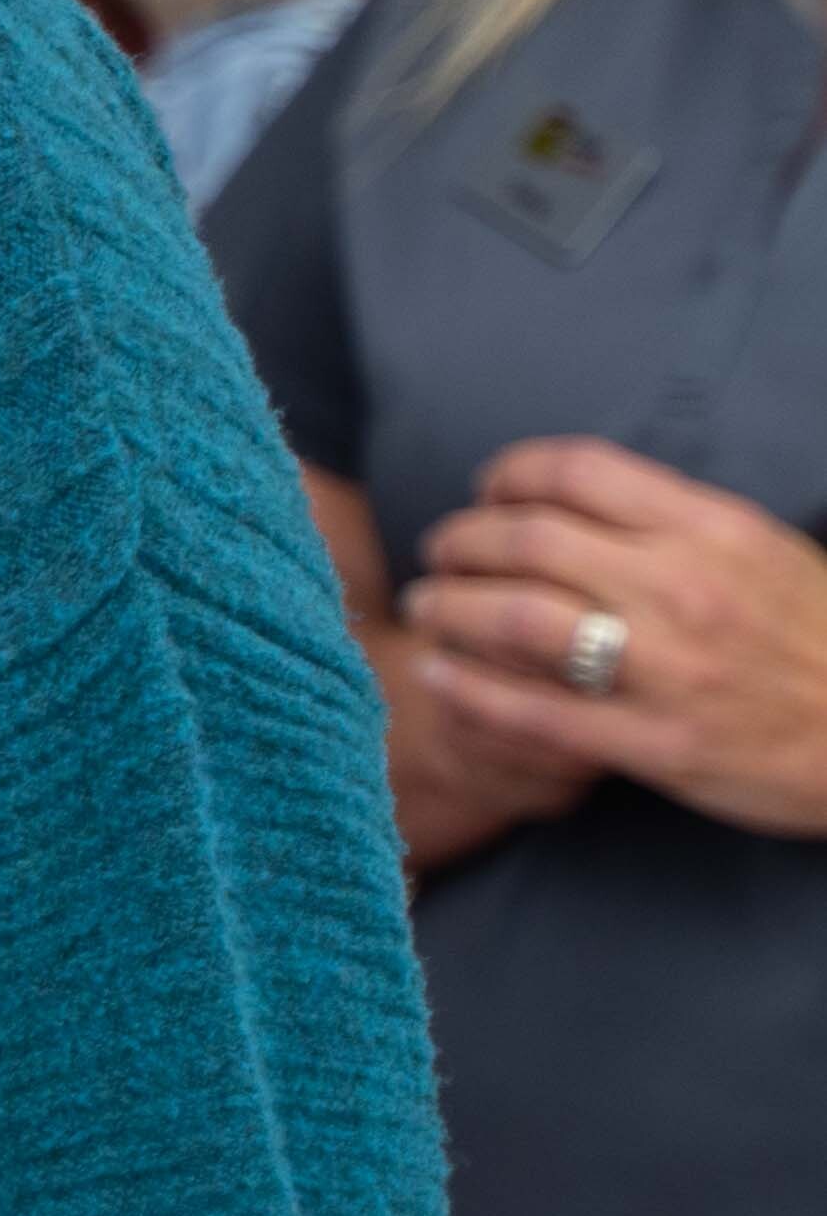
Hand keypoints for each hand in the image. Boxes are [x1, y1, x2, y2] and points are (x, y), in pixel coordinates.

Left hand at [397, 439, 826, 840]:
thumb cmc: (819, 638)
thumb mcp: (765, 551)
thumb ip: (676, 522)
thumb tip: (579, 498)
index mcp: (712, 531)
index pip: (576, 472)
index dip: (508, 475)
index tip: (486, 492)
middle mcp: (683, 590)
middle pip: (524, 541)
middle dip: (458, 542)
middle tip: (438, 555)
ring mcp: (668, 670)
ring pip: (513, 622)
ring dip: (448, 611)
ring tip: (427, 612)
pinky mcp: (658, 744)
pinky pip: (534, 712)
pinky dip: (469, 690)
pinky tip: (439, 678)